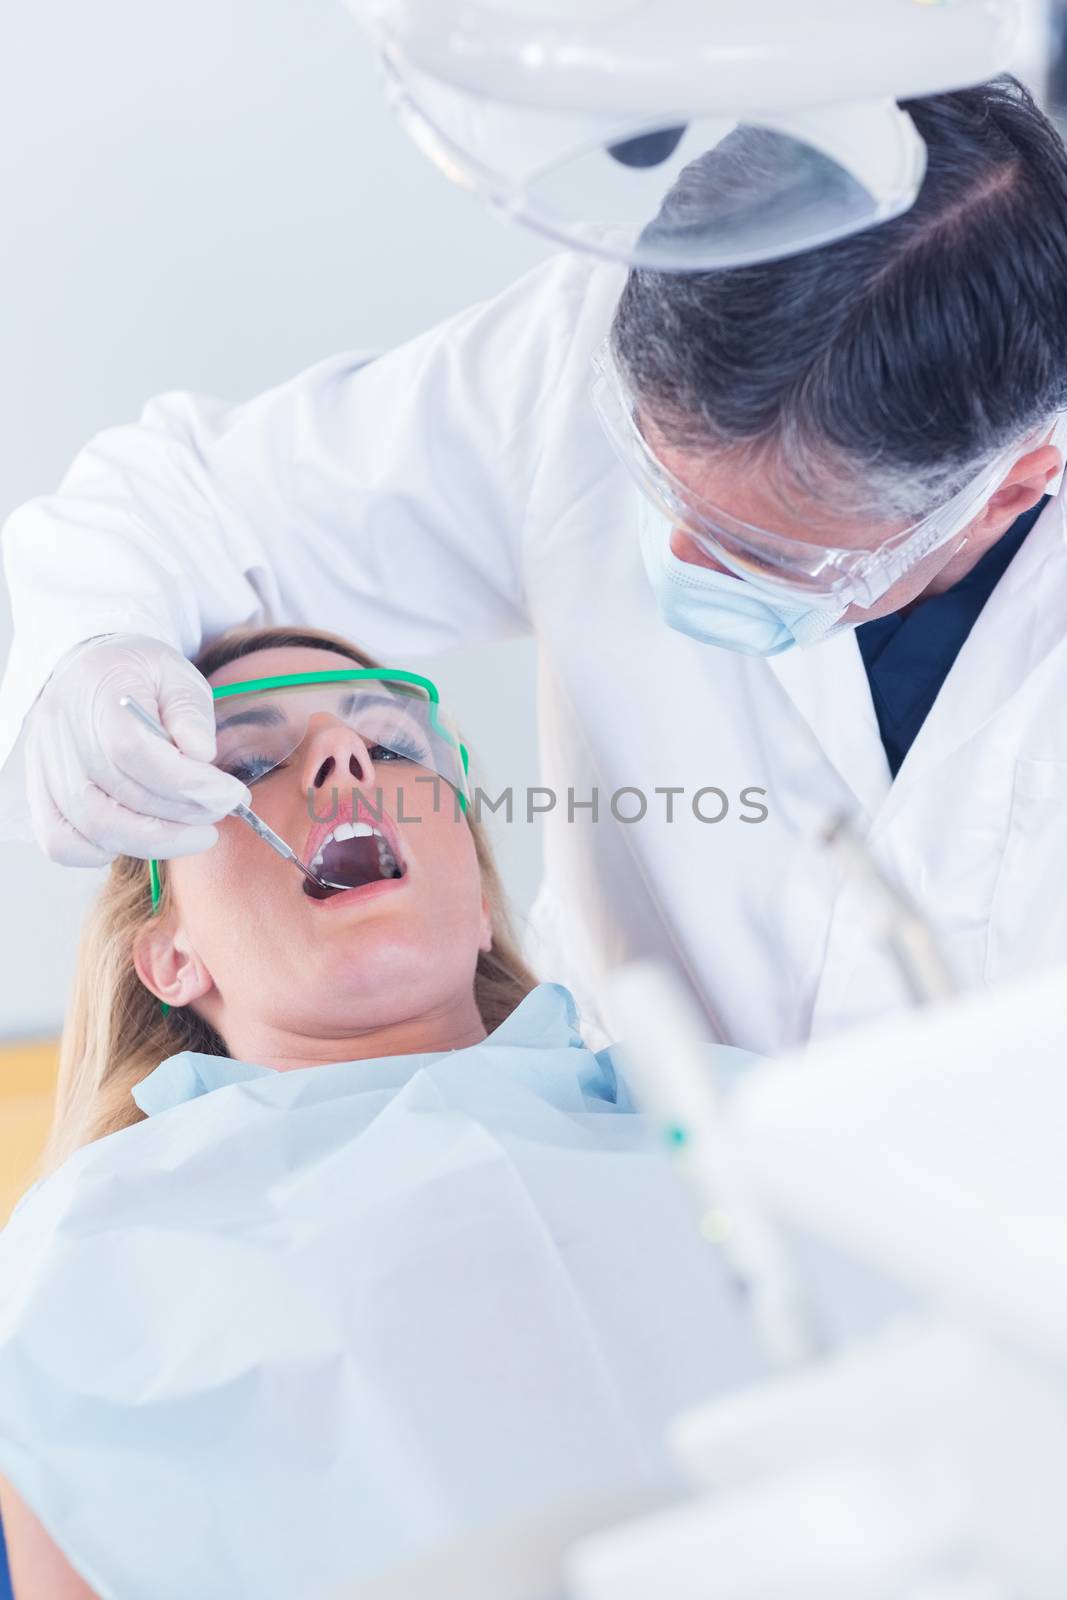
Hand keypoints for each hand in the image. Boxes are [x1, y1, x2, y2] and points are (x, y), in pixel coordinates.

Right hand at [24, 633, 250, 864]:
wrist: (87, 673)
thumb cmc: (138, 677)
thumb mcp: (175, 674)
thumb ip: (190, 711)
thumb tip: (202, 752)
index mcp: (95, 694)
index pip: (132, 750)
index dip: (187, 782)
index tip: (231, 794)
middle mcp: (59, 735)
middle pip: (118, 796)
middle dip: (183, 814)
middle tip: (221, 811)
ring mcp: (44, 769)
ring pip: (94, 827)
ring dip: (156, 841)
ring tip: (196, 831)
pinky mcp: (40, 796)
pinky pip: (62, 844)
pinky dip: (105, 852)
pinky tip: (145, 837)